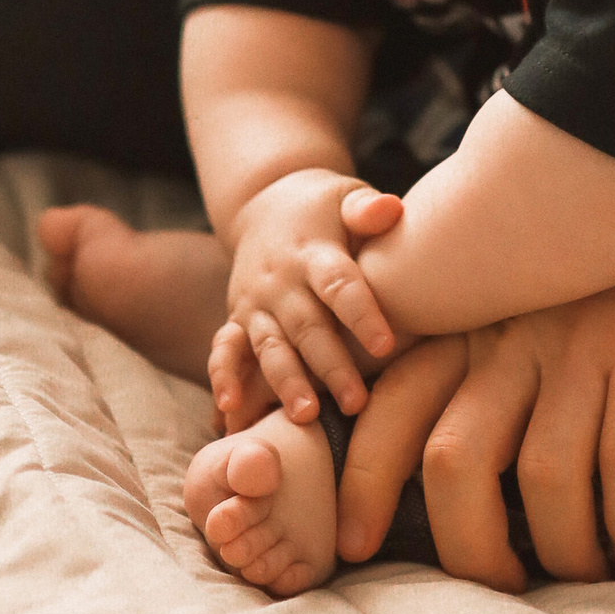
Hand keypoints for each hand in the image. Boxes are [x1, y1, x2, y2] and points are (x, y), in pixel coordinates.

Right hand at [223, 168, 400, 420]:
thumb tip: (391, 210)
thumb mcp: (345, 197)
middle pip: (307, 327)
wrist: (266, 204)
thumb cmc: (324, 209)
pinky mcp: (238, 320)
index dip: (361, 315)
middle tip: (356, 403)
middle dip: (331, 367)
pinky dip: (223, 377)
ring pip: (270, 347)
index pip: (339, 285)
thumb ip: (366, 209)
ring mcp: (256, 303)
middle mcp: (281, 282)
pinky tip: (228, 408)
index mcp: (314, 252)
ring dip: (286, 382)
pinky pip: (225, 350)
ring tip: (306, 415)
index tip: (386, 346)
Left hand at [333, 219, 614, 587]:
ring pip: (544, 478)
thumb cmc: (611, 248)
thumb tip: (441, 428)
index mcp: (474, 315)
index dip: (365, 481)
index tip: (356, 544)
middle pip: (455, 461)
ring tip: (587, 577)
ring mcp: (582, 338)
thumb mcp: (524, 278)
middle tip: (501, 586)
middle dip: (469, 548)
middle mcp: (513, 330)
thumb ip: (476, 330)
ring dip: (564, 551)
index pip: (392, 404)